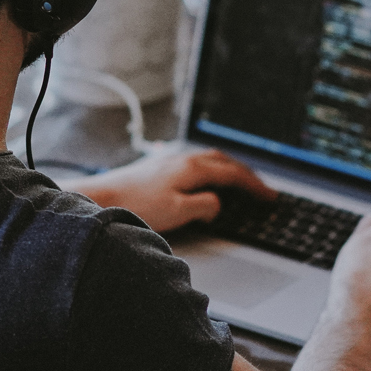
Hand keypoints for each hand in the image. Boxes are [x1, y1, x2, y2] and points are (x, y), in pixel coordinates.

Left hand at [69, 149, 274, 232]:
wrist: (101, 197)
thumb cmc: (136, 205)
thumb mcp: (178, 212)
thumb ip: (204, 206)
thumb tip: (217, 203)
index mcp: (193, 168)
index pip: (233, 174)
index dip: (255, 186)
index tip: (270, 196)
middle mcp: (183, 159)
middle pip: (224, 162)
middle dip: (246, 174)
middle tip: (260, 188)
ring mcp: (170, 159)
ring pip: (209, 159)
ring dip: (228, 169)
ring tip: (239, 182)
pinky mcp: (158, 166)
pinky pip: (195, 162)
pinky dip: (211, 169)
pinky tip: (205, 178)